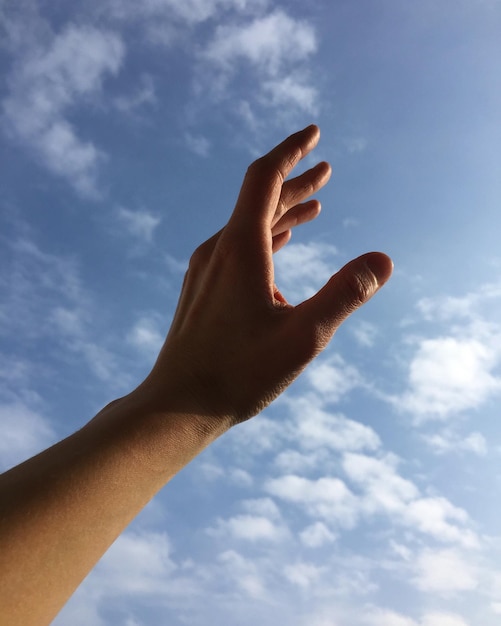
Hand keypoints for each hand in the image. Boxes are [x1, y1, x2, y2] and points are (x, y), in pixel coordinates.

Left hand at [144, 125, 392, 425]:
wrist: (176, 404)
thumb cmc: (238, 374)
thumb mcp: (303, 337)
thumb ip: (344, 296)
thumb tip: (382, 261)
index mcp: (240, 248)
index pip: (265, 178)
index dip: (291, 151)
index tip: (313, 133)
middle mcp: (218, 250)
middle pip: (260, 200)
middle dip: (296, 182)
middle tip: (327, 170)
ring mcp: (207, 270)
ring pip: (249, 227)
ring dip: (283, 213)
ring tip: (314, 206)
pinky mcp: (203, 290)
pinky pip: (239, 250)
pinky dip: (266, 239)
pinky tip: (279, 249)